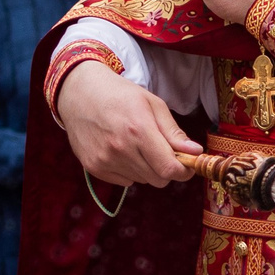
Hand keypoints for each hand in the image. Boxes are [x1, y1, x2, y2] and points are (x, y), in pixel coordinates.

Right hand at [56, 58, 200, 186]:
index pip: (169, 169)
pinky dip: (129, 171)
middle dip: (166, 169)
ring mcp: (105, 160)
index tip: (188, 165)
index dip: (184, 171)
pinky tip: (122, 150)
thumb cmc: (120, 95)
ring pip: (142, 181)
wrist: (79, 93)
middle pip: (158, 179)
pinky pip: (125, 181)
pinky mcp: (94, 167)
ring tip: (137, 145)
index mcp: (139, 130)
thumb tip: (195, 152)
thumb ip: (174, 132)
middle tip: (162, 152)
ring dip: (147, 169)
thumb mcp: (152, 104)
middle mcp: (120, 149)